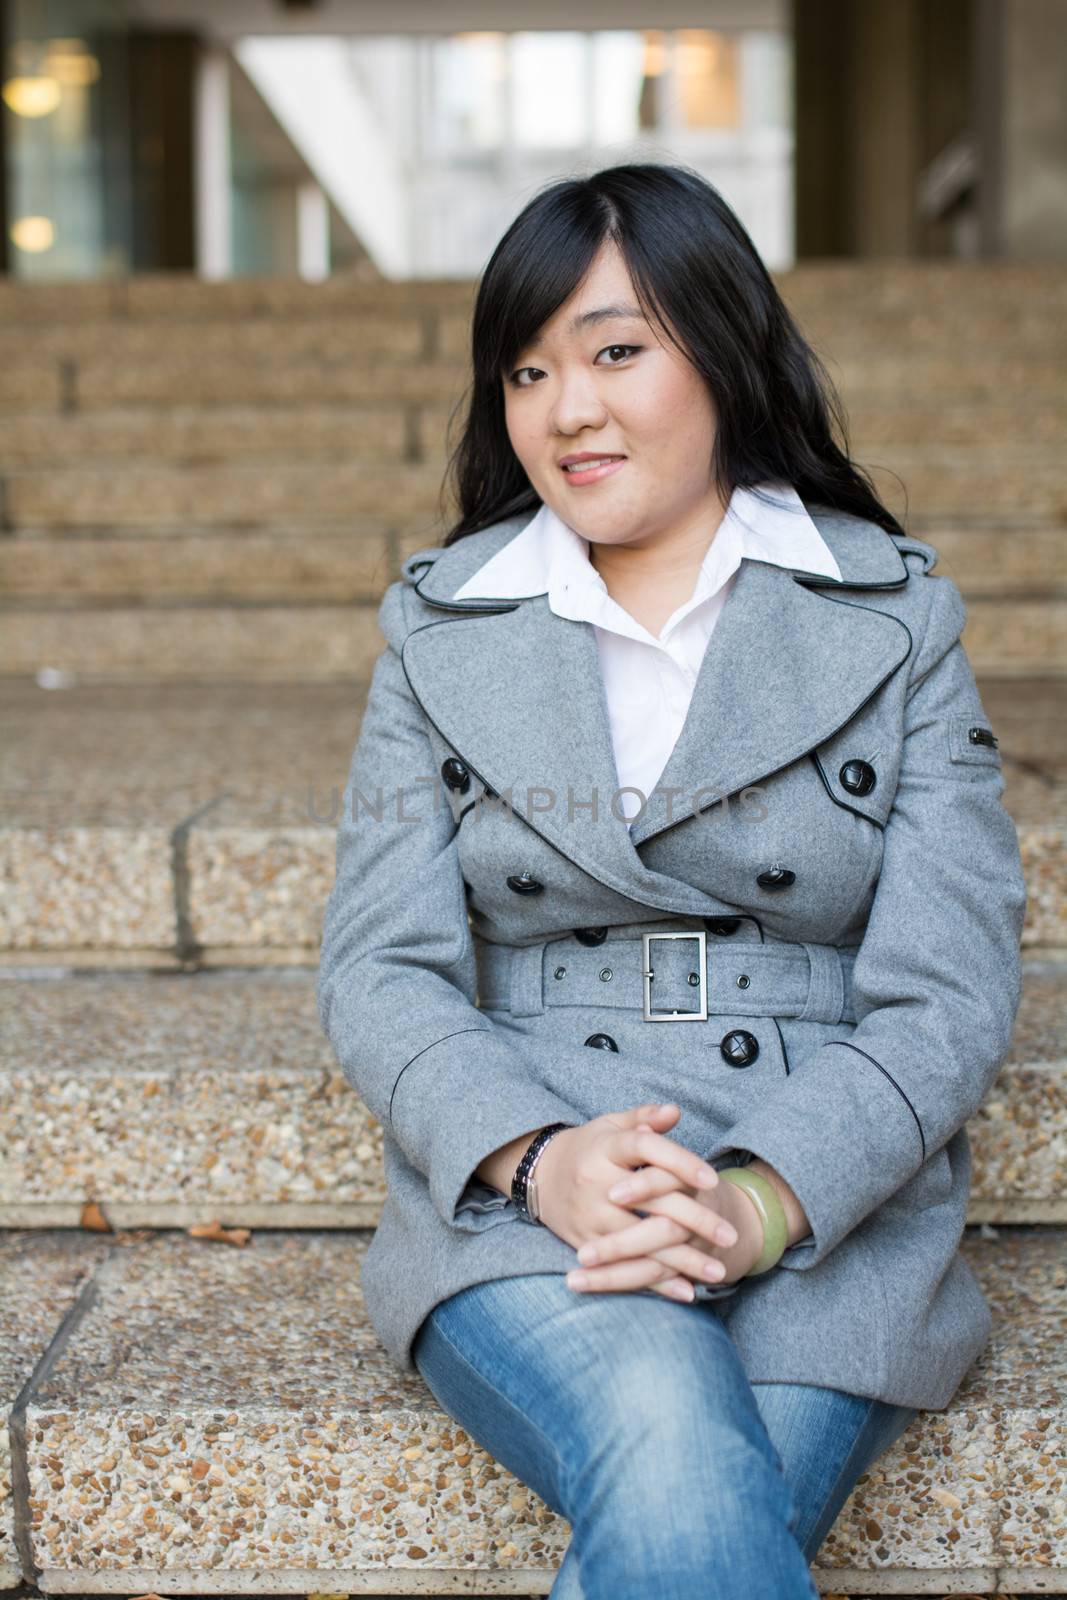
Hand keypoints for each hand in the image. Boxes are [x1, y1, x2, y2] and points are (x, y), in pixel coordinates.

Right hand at [534, 1102, 758, 1302]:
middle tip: (730, 1235)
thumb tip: (674, 1111)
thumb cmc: (588, 1147)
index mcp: (606, 1147)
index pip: (646, 1148)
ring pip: (642, 1241)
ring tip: (719, 1271)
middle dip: (695, 1220)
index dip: (680, 1162)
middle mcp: (597, 1182)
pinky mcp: (585, 1242)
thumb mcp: (610, 1125)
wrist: (540, 1175)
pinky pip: (625, 1267)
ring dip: (682, 1259)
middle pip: (652, 1201)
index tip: (714, 1180)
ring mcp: (590, 1215)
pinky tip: (687, 1292)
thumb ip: (644, 1116)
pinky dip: (657, 1283)